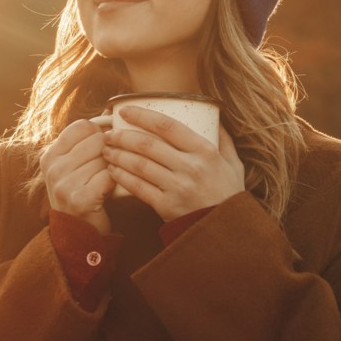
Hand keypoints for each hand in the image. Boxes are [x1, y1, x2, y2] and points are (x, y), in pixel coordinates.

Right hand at [41, 119, 115, 232]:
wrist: (78, 235)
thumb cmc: (83, 193)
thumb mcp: (75, 165)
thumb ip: (87, 140)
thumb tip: (110, 110)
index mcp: (50, 154)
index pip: (82, 126)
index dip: (100, 132)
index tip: (105, 144)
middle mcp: (52, 167)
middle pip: (96, 140)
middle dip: (109, 152)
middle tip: (107, 167)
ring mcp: (63, 183)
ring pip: (105, 158)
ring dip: (113, 168)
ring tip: (107, 180)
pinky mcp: (79, 199)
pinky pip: (109, 176)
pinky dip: (115, 182)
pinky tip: (110, 190)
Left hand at [101, 105, 244, 221]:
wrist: (226, 230)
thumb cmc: (228, 194)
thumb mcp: (233, 164)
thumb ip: (224, 140)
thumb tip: (215, 116)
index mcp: (205, 151)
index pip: (168, 126)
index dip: (143, 115)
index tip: (125, 109)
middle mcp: (190, 167)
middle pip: (148, 145)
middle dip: (123, 136)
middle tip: (108, 133)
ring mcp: (178, 187)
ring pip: (139, 165)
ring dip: (118, 155)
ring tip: (106, 150)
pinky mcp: (167, 206)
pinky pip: (138, 187)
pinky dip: (122, 177)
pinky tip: (112, 171)